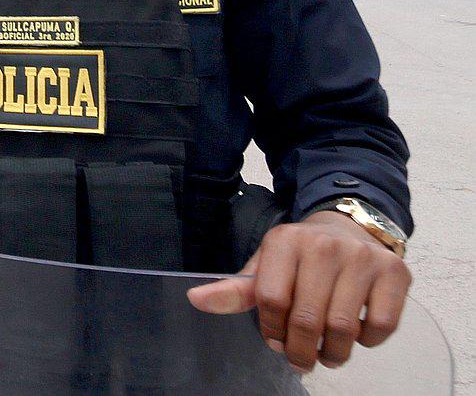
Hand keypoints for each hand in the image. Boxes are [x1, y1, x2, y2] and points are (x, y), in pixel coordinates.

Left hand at [187, 211, 410, 372]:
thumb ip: (234, 289)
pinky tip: (355, 334)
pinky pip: (379, 325)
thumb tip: (195, 299)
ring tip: (326, 355)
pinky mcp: (395, 273)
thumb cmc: (302, 257)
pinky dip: (366, 342)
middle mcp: (324, 245)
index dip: (271, 330)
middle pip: (307, 319)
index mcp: (285, 241)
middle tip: (300, 361)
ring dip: (332, 354)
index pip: (271, 300)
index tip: (275, 341)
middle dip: (300, 351)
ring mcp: (363, 258)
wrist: (350, 229)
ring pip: (343, 328)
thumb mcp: (266, 266)